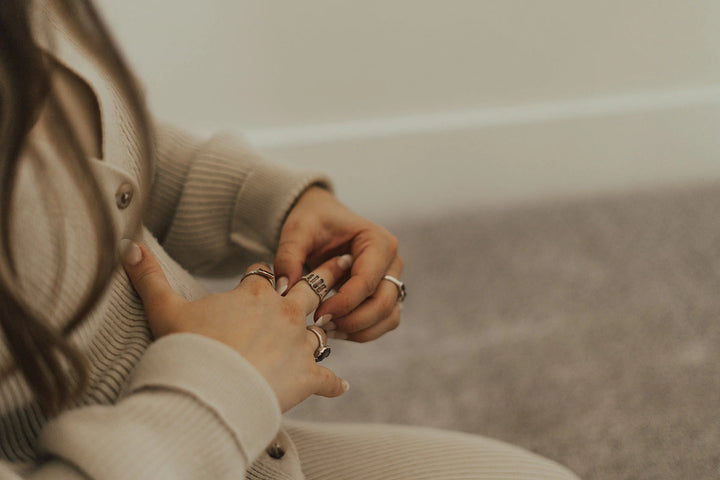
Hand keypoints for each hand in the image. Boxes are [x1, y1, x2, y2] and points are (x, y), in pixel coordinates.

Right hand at [122, 242, 349, 411]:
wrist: (208, 390)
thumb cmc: (187, 348)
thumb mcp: (164, 309)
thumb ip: (149, 276)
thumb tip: (127, 245)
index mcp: (254, 294)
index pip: (262, 274)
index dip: (261, 274)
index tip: (263, 273)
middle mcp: (284, 312)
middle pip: (311, 287)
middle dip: (325, 275)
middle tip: (345, 261)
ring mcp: (298, 344)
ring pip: (321, 331)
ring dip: (326, 330)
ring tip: (337, 325)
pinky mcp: (307, 377)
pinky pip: (326, 379)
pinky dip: (332, 384)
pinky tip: (340, 387)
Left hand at [274, 187, 403, 342]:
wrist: (322, 220)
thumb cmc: (314, 221)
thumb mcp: (297, 232)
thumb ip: (288, 257)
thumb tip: (285, 289)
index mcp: (378, 241)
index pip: (367, 281)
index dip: (343, 303)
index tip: (317, 314)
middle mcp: (392, 261)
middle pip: (383, 303)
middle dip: (352, 321)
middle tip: (321, 325)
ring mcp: (392, 279)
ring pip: (387, 317)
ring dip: (359, 330)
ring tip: (327, 329)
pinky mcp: (387, 294)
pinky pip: (384, 321)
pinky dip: (363, 331)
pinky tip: (336, 329)